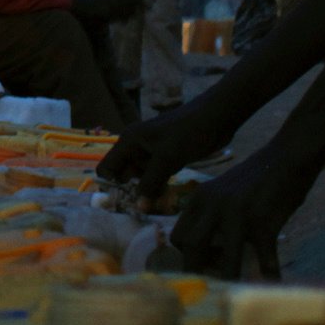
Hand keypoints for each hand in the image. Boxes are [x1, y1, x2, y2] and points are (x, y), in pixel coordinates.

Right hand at [97, 102, 221, 200]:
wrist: (217, 117)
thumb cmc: (189, 131)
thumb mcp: (167, 157)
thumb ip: (150, 182)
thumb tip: (138, 206)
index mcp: (129, 141)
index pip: (107, 168)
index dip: (112, 185)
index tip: (126, 202)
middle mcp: (136, 147)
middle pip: (124, 175)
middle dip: (133, 192)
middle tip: (146, 208)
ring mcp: (152, 153)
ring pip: (141, 178)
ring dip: (148, 191)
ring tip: (160, 203)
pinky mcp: (167, 158)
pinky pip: (156, 177)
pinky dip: (160, 186)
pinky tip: (169, 197)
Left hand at [166, 143, 321, 278]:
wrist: (287, 156)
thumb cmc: (257, 179)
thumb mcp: (224, 192)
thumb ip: (214, 216)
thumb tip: (212, 253)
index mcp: (200, 198)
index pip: (179, 235)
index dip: (187, 255)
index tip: (201, 264)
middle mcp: (213, 206)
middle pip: (192, 247)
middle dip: (197, 270)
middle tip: (209, 284)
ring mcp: (238, 214)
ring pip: (225, 257)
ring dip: (230, 277)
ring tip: (234, 290)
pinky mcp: (263, 220)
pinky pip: (264, 256)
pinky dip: (269, 272)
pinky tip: (273, 281)